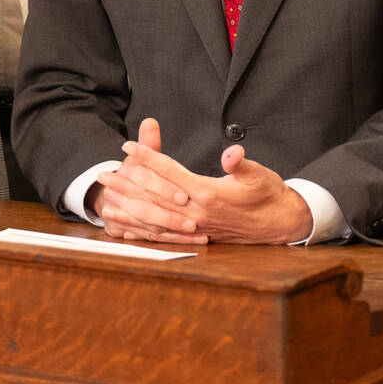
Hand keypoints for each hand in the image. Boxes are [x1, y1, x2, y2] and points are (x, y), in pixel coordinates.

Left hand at [94, 118, 312, 243]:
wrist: (280, 224)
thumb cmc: (269, 193)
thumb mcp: (258, 173)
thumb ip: (240, 163)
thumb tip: (232, 153)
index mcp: (208, 193)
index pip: (170, 172)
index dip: (148, 157)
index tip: (128, 146)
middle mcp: (197, 212)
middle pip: (154, 196)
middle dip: (127, 184)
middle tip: (102, 174)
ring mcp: (195, 227)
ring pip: (153, 219)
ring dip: (128, 210)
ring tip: (103, 204)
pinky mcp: (197, 237)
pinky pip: (163, 236)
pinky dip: (142, 232)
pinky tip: (125, 230)